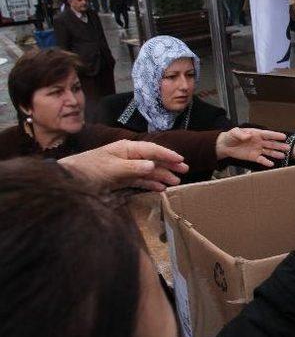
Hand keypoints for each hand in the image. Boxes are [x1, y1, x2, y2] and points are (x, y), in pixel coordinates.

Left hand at [58, 140, 188, 190]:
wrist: (68, 181)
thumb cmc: (88, 170)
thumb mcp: (111, 168)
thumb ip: (133, 168)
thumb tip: (152, 165)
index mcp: (126, 148)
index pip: (151, 150)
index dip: (167, 154)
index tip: (181, 160)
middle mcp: (128, 156)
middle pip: (153, 159)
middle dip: (168, 165)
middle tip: (184, 171)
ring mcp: (125, 168)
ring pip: (148, 171)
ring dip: (162, 176)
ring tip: (175, 182)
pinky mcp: (121, 180)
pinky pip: (140, 181)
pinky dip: (150, 184)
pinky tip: (160, 187)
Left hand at [216, 127, 289, 166]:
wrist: (225, 145)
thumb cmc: (230, 136)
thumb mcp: (234, 132)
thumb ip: (241, 134)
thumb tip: (248, 136)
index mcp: (256, 134)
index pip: (268, 134)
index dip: (275, 135)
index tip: (284, 136)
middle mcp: (258, 141)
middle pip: (271, 143)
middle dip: (279, 145)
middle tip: (288, 147)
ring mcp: (257, 149)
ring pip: (269, 151)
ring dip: (276, 153)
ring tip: (284, 155)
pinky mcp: (253, 157)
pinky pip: (261, 159)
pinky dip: (266, 162)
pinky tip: (272, 164)